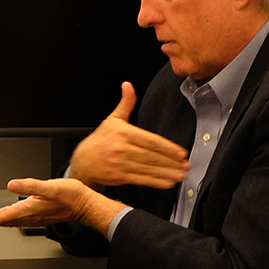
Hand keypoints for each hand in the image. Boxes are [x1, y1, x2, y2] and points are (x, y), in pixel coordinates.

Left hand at [0, 177, 125, 230]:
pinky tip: (4, 213)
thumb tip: (11, 185)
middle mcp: (28, 216)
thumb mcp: (50, 186)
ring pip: (7, 221)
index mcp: (28, 210)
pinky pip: (15, 219)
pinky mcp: (37, 215)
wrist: (85, 204)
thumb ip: (30, 185)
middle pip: (0, 221)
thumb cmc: (71, 196)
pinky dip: (4, 217)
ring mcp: (32, 217)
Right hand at [70, 82, 189, 188]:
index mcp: (123, 133)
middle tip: (186, 166)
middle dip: (171, 162)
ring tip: (180, 175)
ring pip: (148, 169)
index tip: (181, 153)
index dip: (167, 148)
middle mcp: (121, 148)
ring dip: (166, 173)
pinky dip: (155, 182)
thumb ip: (125, 103)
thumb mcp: (112, 119)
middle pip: (151, 156)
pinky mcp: (118, 176)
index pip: (150, 141)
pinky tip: (166, 183)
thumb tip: (128, 85)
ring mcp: (120, 163)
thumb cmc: (99, 141)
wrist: (82, 160)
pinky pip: (140, 179)